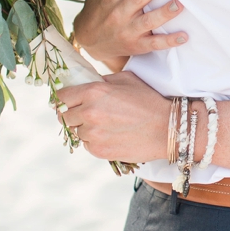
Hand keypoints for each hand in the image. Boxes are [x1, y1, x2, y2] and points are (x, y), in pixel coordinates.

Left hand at [55, 71, 173, 163]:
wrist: (167, 129)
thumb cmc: (148, 101)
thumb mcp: (127, 80)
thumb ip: (102, 81)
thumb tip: (87, 84)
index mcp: (94, 91)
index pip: (62, 96)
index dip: (64, 99)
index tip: (69, 102)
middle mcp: (89, 112)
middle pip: (64, 116)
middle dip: (73, 114)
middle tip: (87, 114)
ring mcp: (93, 133)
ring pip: (76, 132)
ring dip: (85, 129)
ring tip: (105, 126)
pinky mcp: (98, 150)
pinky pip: (87, 145)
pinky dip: (95, 141)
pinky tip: (111, 135)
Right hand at [73, 0, 186, 70]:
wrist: (90, 41)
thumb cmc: (98, 6)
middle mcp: (120, 12)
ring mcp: (129, 30)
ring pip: (148, 21)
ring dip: (164, 13)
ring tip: (180, 4)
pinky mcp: (137, 45)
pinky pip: (154, 44)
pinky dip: (169, 41)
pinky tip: (184, 37)